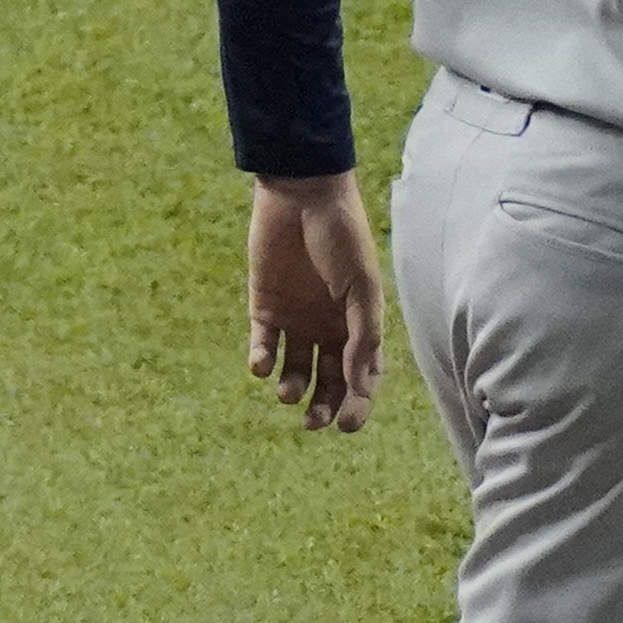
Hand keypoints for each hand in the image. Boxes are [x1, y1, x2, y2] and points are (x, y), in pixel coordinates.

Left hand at [246, 173, 386, 431]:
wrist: (302, 196)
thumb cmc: (343, 239)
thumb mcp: (361, 289)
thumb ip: (362, 337)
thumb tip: (359, 386)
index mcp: (360, 325)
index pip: (362, 377)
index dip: (357, 404)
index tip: (345, 426)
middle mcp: (329, 327)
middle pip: (327, 381)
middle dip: (322, 405)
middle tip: (312, 422)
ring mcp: (296, 319)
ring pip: (293, 370)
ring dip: (291, 388)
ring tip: (286, 392)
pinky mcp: (264, 307)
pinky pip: (262, 345)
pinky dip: (260, 361)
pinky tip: (261, 365)